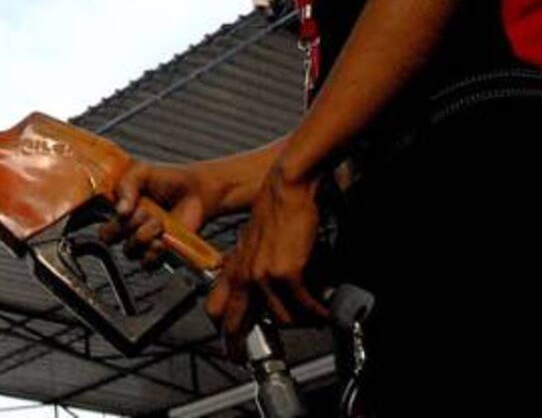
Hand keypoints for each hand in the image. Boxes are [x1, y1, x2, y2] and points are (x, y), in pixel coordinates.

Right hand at [99, 160, 220, 268]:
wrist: (194, 190)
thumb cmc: (167, 179)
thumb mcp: (142, 172)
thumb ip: (126, 186)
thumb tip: (119, 210)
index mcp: (119, 211)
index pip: (102, 227)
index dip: (110, 222)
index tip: (125, 209)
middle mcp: (128, 228)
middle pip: (110, 239)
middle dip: (126, 225)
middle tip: (144, 212)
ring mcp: (143, 241)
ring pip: (129, 250)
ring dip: (145, 234)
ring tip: (159, 222)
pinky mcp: (159, 252)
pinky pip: (147, 263)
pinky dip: (154, 252)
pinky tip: (163, 239)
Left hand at [205, 160, 328, 355]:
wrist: (288, 186)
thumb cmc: (276, 207)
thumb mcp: (255, 239)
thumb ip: (254, 265)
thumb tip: (264, 288)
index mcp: (236, 265)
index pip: (217, 309)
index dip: (224, 334)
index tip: (231, 350)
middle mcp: (245, 273)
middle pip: (238, 322)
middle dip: (245, 343)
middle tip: (257, 355)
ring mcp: (264, 274)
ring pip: (282, 319)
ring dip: (300, 321)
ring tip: (313, 314)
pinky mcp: (287, 272)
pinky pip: (305, 305)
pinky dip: (318, 311)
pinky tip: (325, 307)